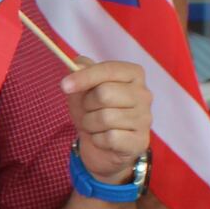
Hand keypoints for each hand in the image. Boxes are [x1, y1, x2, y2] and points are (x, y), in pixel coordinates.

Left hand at [62, 60, 150, 182]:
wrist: (101, 146)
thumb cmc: (93, 111)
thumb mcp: (82, 90)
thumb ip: (81, 72)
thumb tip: (78, 62)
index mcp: (133, 75)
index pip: (108, 69)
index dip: (84, 76)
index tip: (64, 85)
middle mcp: (144, 94)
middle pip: (104, 93)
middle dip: (87, 104)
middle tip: (88, 110)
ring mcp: (145, 118)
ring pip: (105, 117)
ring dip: (90, 124)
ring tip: (95, 125)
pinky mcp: (140, 141)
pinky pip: (110, 138)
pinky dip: (98, 140)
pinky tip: (103, 139)